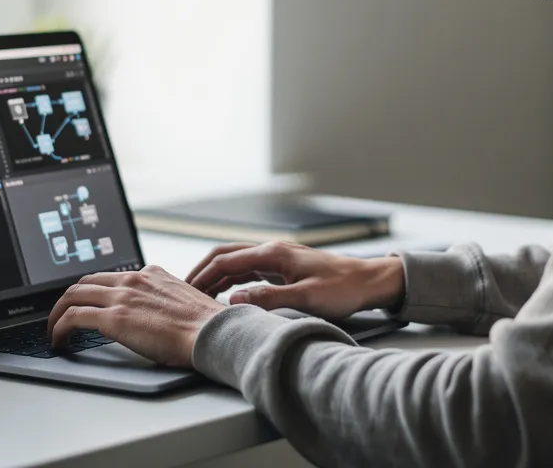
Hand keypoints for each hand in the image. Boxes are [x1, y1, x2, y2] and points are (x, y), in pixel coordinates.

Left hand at [47, 265, 224, 367]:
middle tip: (62, 316)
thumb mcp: (184, 302)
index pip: (111, 277)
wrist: (213, 332)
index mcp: (151, 274)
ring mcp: (122, 296)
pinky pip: (72, 317)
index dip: (94, 291)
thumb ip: (165, 301)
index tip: (88, 304)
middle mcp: (134, 279)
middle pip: (86, 281)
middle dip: (69, 299)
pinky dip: (58, 328)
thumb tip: (159, 317)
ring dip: (57, 313)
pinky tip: (58, 341)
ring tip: (53, 330)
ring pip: (73, 295)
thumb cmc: (205, 327)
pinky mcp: (113, 317)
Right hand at [186, 241, 404, 319]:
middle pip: (225, 255)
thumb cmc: (343, 289)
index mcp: (273, 253)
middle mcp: (272, 250)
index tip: (184, 292)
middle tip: (183, 291)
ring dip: (216, 276)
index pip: (225, 260)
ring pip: (236, 262)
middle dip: (202, 271)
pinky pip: (248, 269)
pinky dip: (232, 279)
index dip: (201, 276)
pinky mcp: (284, 267)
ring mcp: (278, 257)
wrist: (369, 281)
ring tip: (199, 296)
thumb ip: (268, 299)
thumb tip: (233, 301)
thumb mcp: (306, 299)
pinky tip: (227, 295)